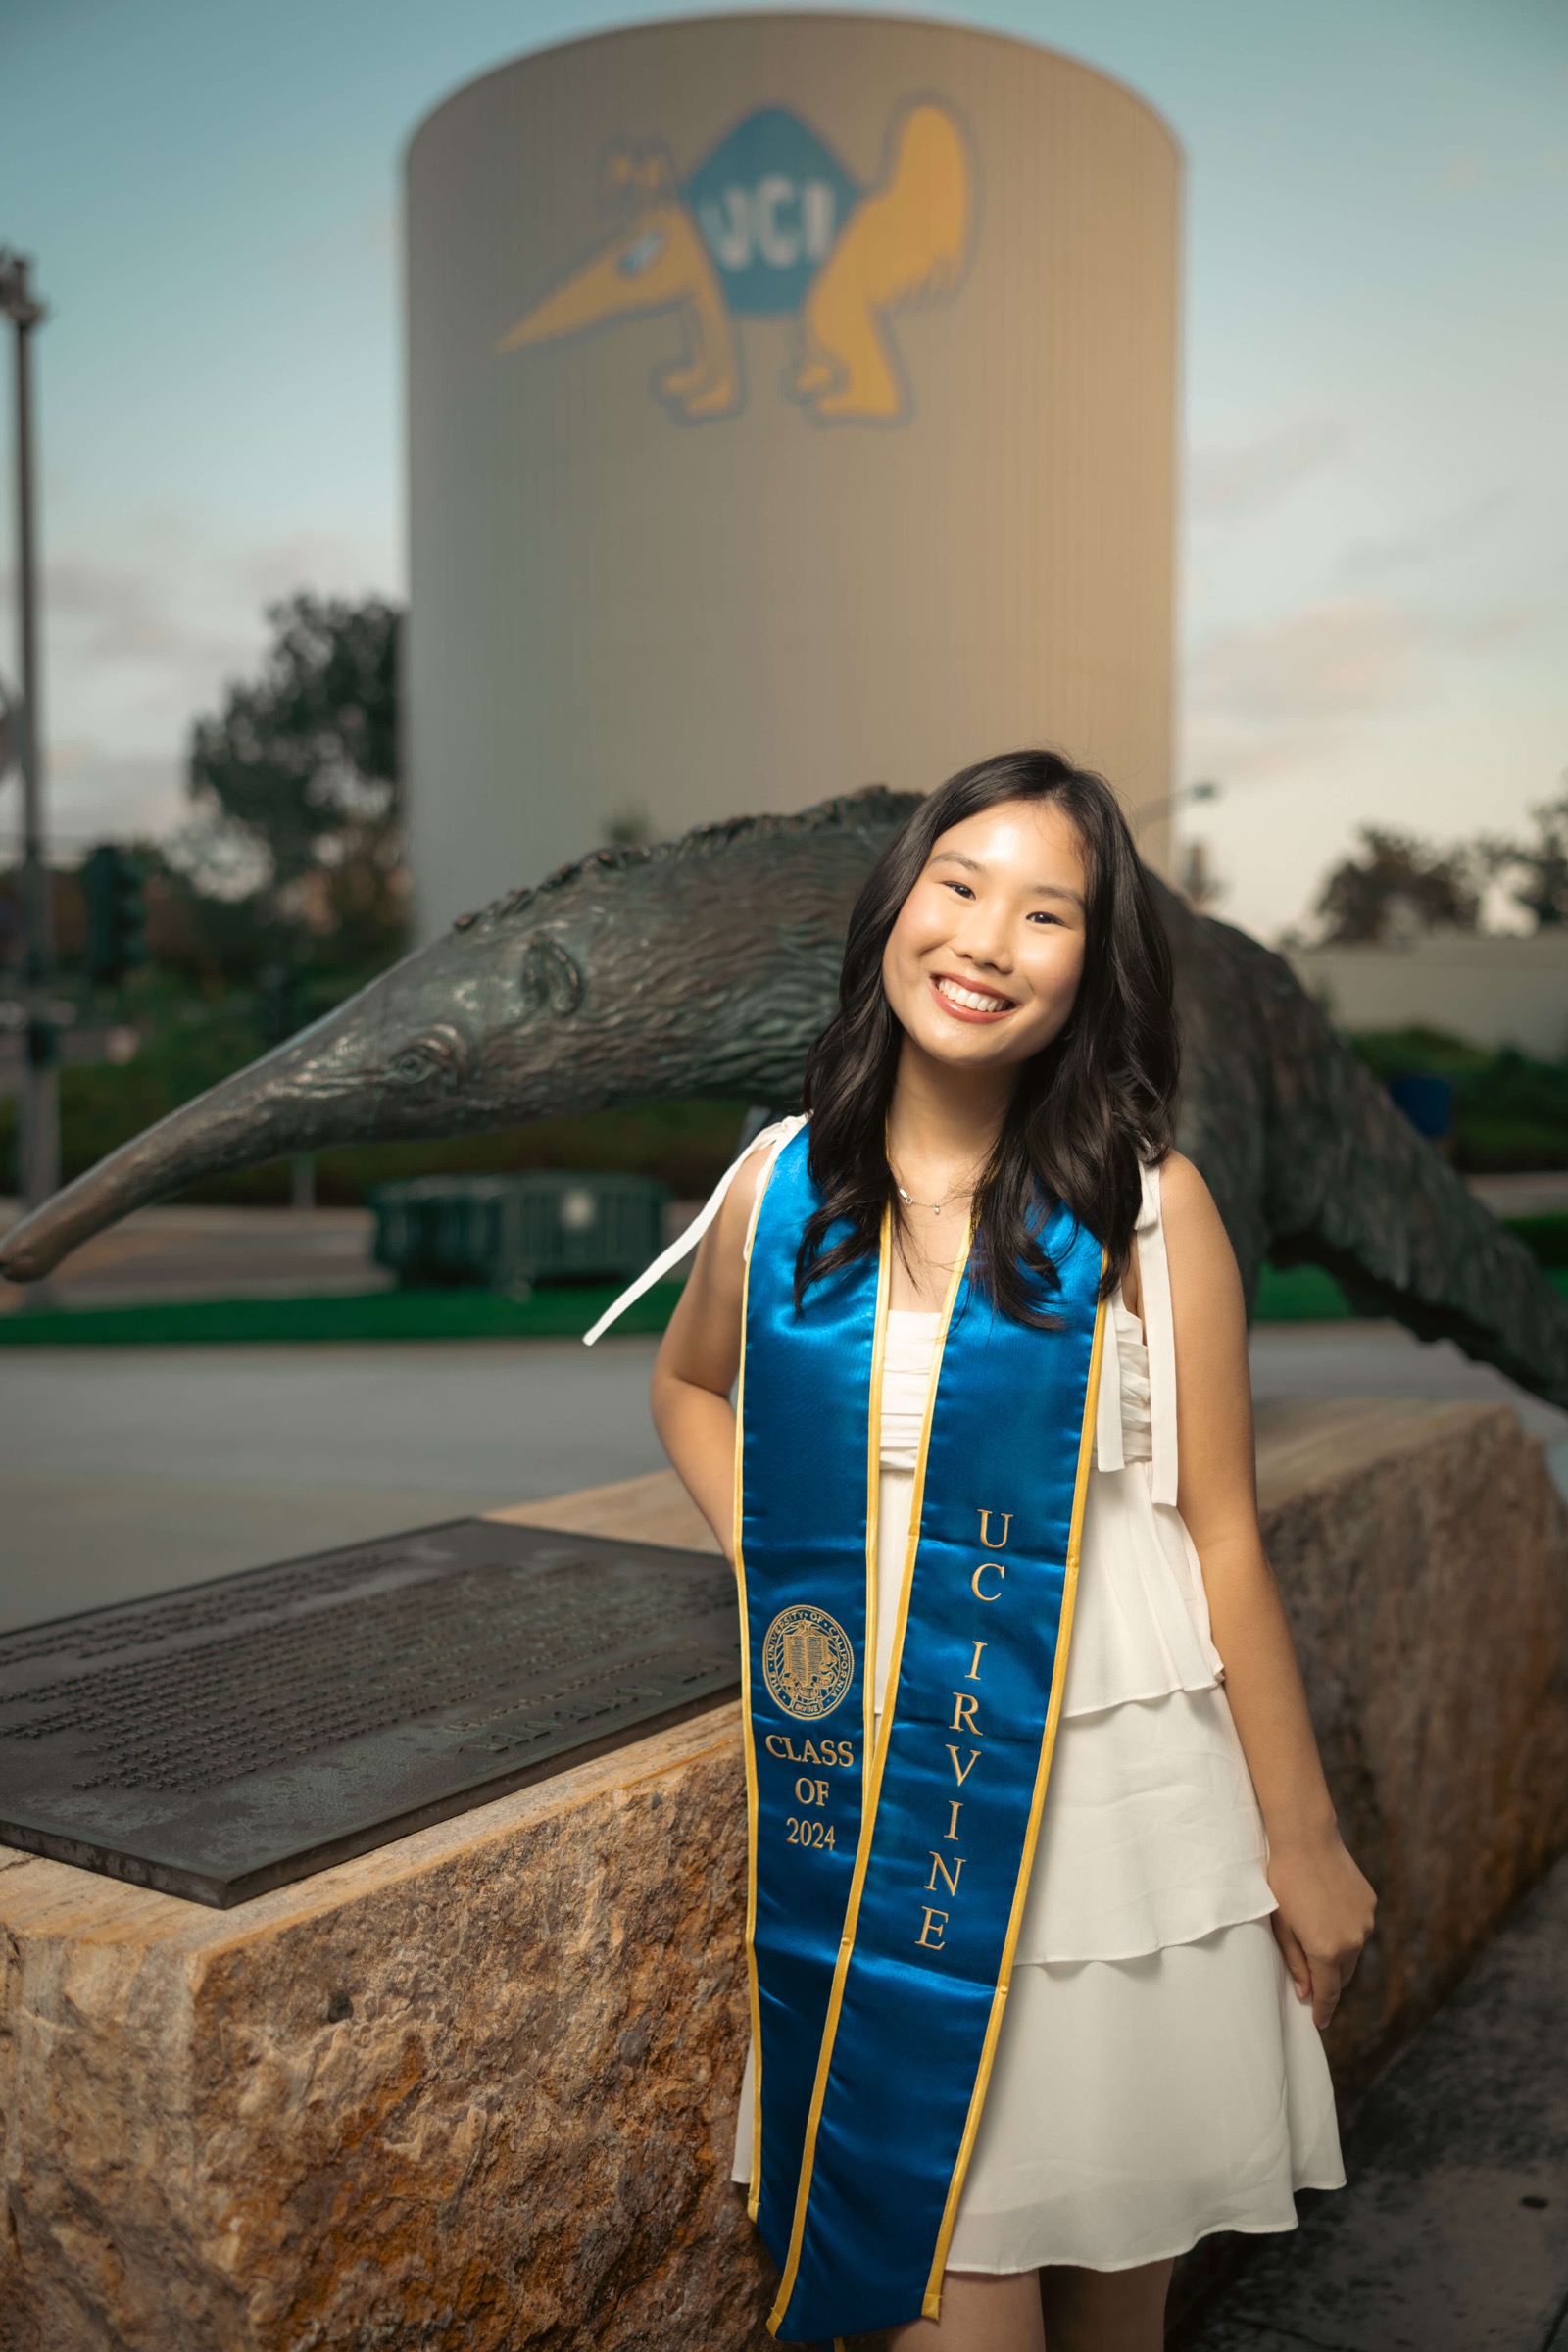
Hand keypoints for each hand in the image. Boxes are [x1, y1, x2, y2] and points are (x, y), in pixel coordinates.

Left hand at [1266, 1830, 1376, 2030]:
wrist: (1306, 1838)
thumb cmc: (1283, 1881)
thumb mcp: (1281, 1925)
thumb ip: (1295, 1962)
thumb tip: (1305, 1992)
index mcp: (1327, 1950)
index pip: (1328, 1992)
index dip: (1323, 2010)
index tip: (1319, 2022)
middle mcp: (1353, 1941)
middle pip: (1343, 1975)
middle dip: (1329, 1982)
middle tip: (1314, 1985)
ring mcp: (1365, 1922)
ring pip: (1353, 1952)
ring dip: (1338, 1956)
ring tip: (1317, 1942)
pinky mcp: (1369, 1904)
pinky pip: (1358, 1927)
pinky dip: (1346, 1930)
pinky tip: (1328, 1914)